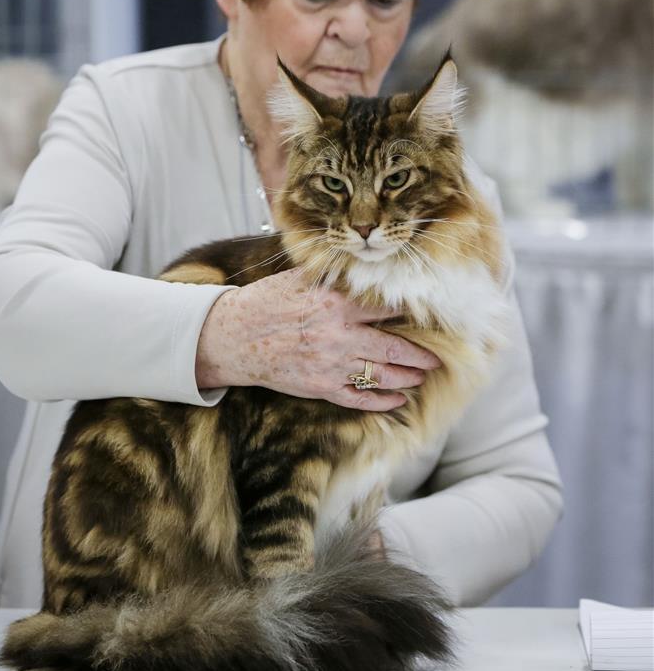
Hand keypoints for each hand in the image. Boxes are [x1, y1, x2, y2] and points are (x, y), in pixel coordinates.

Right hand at [195, 269, 440, 410]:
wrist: (234, 337)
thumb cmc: (266, 302)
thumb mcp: (299, 279)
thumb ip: (334, 277)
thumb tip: (363, 268)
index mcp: (336, 304)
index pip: (387, 307)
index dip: (411, 311)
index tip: (428, 313)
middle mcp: (339, 336)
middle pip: (395, 348)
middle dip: (421, 354)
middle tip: (438, 357)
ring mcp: (331, 366)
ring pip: (382, 376)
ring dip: (408, 377)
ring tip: (422, 375)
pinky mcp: (320, 388)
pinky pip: (360, 399)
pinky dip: (383, 402)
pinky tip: (399, 400)